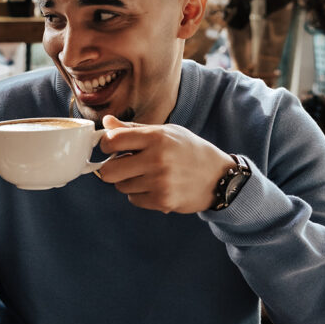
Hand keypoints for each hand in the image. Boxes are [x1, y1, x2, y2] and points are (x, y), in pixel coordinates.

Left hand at [97, 115, 232, 213]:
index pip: (111, 141)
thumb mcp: (166, 132)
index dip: (105, 145)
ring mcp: (160, 182)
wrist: (219, 177)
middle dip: (111, 169)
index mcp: (156, 137)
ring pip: (120, 186)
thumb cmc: (189, 151)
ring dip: (128, 182)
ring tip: (147, 175)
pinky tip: (155, 187)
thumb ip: (133, 129)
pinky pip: (133, 199)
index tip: (110, 147)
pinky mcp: (163, 201)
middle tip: (123, 165)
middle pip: (108, 172)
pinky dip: (140, 195)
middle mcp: (157, 159)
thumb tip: (106, 122)